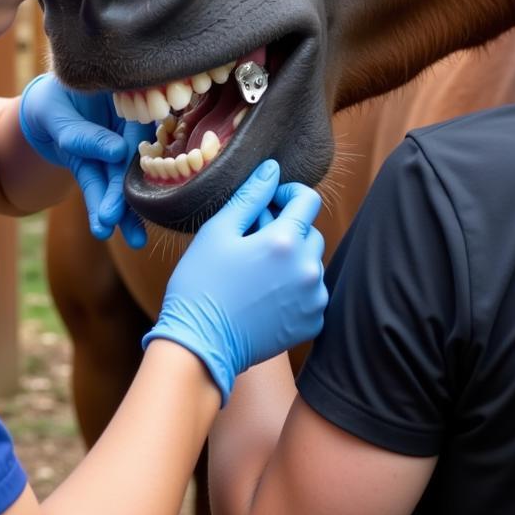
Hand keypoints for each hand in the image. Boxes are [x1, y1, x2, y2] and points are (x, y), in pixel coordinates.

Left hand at [19, 73, 151, 246]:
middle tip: (115, 215)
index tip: (128, 182)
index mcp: (125, 100)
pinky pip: (101, 187)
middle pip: (132, 160)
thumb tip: (116, 152)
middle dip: (126, 191)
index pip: (138, 128)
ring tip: (134, 241)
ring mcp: (116, 148)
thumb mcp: (54, 111)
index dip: (137, 156)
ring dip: (124, 210)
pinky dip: (100, 207)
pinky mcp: (101, 167)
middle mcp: (127, 124)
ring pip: (120, 179)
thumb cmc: (48, 100)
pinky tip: (103, 230)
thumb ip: (80, 132)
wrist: (36, 110)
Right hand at [142, 160, 325, 403]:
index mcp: (285, 241)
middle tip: (252, 240)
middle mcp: (308, 269)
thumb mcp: (218, 231)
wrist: (200, 344)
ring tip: (256, 270)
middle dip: (287, 228)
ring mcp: (314, 299)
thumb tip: (273, 170)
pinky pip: (312, 292)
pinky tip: (264, 294)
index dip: (288, 193)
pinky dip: (295, 287)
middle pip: (310, 232)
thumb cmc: (201, 284)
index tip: (268, 202)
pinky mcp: (312, 323)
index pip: (307, 200)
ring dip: (291, 258)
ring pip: (312, 262)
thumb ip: (250, 196)